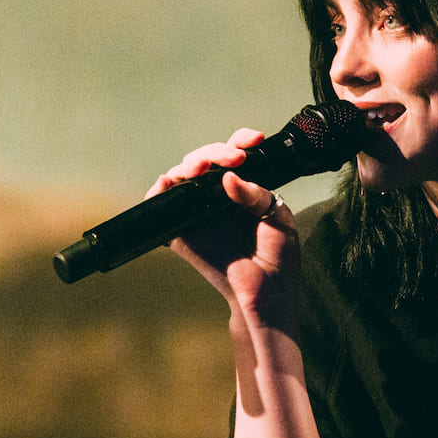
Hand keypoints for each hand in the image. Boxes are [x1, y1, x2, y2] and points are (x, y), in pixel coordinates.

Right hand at [147, 128, 296, 324]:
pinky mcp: (180, 232)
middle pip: (206, 159)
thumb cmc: (277, 259)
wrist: (266, 297)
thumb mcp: (278, 219)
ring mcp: (197, 212)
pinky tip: (168, 184)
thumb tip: (228, 177)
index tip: (253, 140)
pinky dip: (159, 191)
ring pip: (183, 176)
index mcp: (245, 189)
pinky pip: (162, 206)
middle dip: (215, 152)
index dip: (241, 141)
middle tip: (233, 158)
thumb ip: (257, 195)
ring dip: (189, 165)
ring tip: (200, 169)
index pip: (237, 154)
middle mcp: (217, 196)